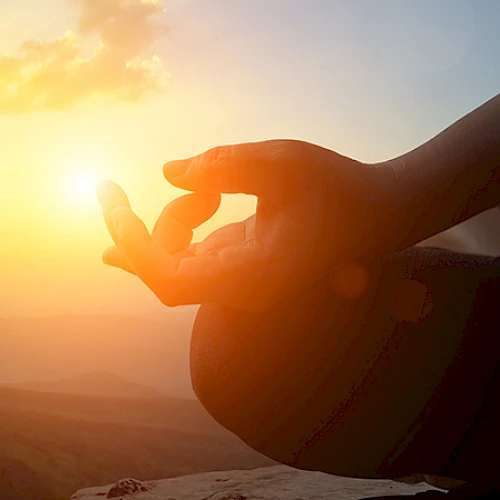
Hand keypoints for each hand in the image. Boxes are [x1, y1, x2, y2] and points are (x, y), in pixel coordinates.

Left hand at [98, 140, 393, 310]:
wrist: (378, 212)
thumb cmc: (339, 187)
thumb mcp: (282, 162)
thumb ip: (222, 164)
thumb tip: (169, 172)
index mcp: (253, 274)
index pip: (172, 280)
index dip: (136, 246)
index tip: (114, 203)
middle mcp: (243, 288)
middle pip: (166, 272)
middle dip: (138, 232)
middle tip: (113, 190)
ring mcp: (241, 279)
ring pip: (176, 263)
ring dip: (169, 223)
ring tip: (209, 187)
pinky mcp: (242, 263)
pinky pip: (188, 260)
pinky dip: (164, 237)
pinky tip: (128, 225)